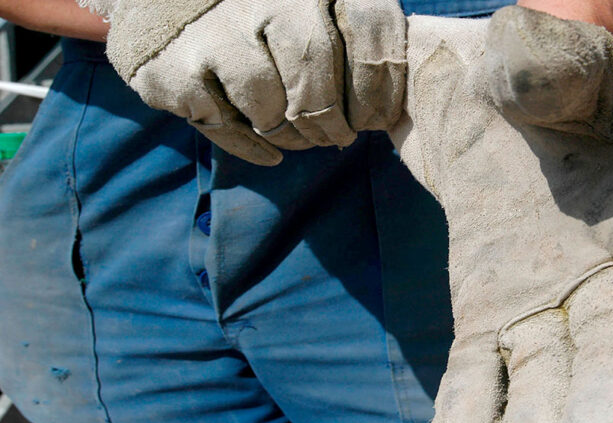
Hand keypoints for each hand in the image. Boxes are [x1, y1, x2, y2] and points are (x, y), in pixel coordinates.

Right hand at [94, 0, 405, 164]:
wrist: (157, 3)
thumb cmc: (252, 14)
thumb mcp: (305, 8)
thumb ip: (346, 30)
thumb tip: (387, 102)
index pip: (365, 24)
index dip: (380, 82)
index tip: (376, 115)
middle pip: (314, 70)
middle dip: (330, 119)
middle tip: (336, 137)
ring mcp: (211, 34)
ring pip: (269, 108)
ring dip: (290, 135)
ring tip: (295, 136)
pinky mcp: (171, 73)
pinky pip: (226, 129)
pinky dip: (253, 148)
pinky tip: (268, 151)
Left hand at [389, 7, 612, 422]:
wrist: (494, 108)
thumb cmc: (540, 81)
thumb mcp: (548, 61)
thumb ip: (545, 64)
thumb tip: (522, 50)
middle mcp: (610, 281)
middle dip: (612, 418)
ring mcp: (547, 307)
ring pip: (554, 381)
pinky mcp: (489, 317)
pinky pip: (484, 373)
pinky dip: (475, 413)